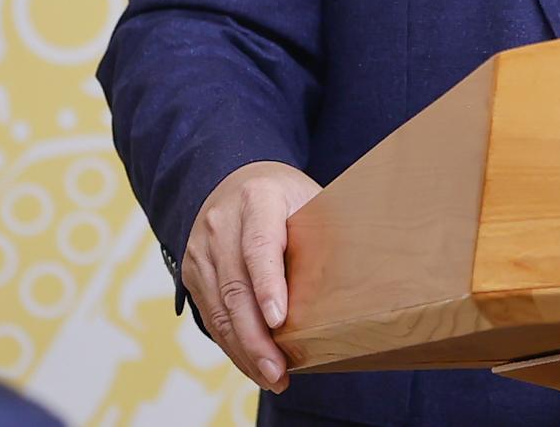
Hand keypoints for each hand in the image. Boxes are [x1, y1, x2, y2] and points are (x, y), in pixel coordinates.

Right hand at [182, 160, 320, 392]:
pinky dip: (232, 345)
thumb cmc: (288, 197)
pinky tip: (253, 365)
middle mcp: (221, 225)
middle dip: (257, 336)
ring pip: (219, 309)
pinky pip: (210, 316)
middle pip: (236, 288)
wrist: (237, 182)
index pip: (259, 246)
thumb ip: (326, 231)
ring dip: (244, 350)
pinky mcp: (193, 274)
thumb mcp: (311, 199)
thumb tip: (367, 270)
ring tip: (272, 377)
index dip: (268, 285)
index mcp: (257, 199)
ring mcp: (201, 251)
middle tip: (279, 370)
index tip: (280, 319)